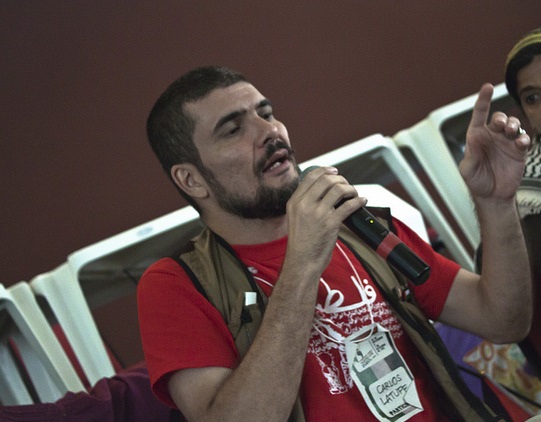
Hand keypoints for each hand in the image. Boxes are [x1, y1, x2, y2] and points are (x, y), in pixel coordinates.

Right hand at [285, 167, 365, 270]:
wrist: (302, 261)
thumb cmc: (302, 241)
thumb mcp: (296, 217)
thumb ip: (305, 202)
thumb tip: (324, 187)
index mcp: (294, 201)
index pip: (310, 176)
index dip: (325, 170)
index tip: (335, 172)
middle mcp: (304, 205)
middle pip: (326, 179)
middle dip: (340, 179)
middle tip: (347, 185)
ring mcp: (317, 213)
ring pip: (338, 189)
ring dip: (350, 189)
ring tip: (354, 194)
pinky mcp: (330, 223)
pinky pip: (349, 205)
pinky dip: (358, 201)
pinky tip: (362, 201)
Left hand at [459, 83, 529, 200]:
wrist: (492, 196)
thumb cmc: (476, 182)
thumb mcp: (467, 170)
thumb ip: (470, 156)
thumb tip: (473, 141)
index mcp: (476, 137)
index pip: (479, 115)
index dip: (483, 100)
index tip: (487, 87)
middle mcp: (492, 137)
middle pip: (499, 118)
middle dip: (502, 118)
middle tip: (502, 126)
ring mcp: (506, 143)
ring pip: (513, 125)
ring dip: (514, 125)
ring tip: (512, 133)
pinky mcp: (518, 151)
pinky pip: (524, 139)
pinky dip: (524, 138)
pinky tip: (521, 144)